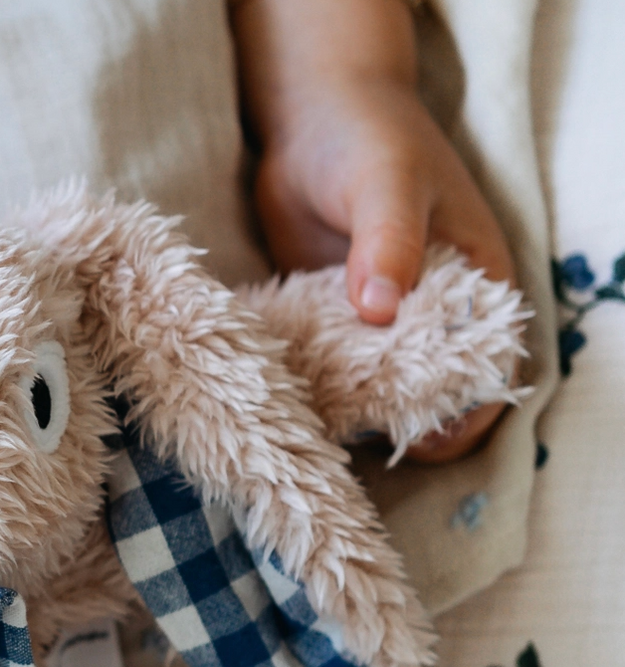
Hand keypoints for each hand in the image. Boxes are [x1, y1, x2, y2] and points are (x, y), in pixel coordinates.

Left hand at [252, 78, 515, 460]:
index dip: (464, 411)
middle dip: (401, 425)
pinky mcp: (333, 325)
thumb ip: (388, 240)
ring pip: (377, 392)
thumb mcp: (387, 181)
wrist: (313, 119)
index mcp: (476, 282)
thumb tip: (381, 307)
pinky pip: (330, 373)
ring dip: (353, 415)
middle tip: (355, 436)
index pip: (489, 366)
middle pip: (432, 394)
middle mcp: (433, 313)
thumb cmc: (369, 138)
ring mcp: (381, 324)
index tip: (423, 437)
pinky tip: (286, 401)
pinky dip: (316, 391)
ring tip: (318, 425)